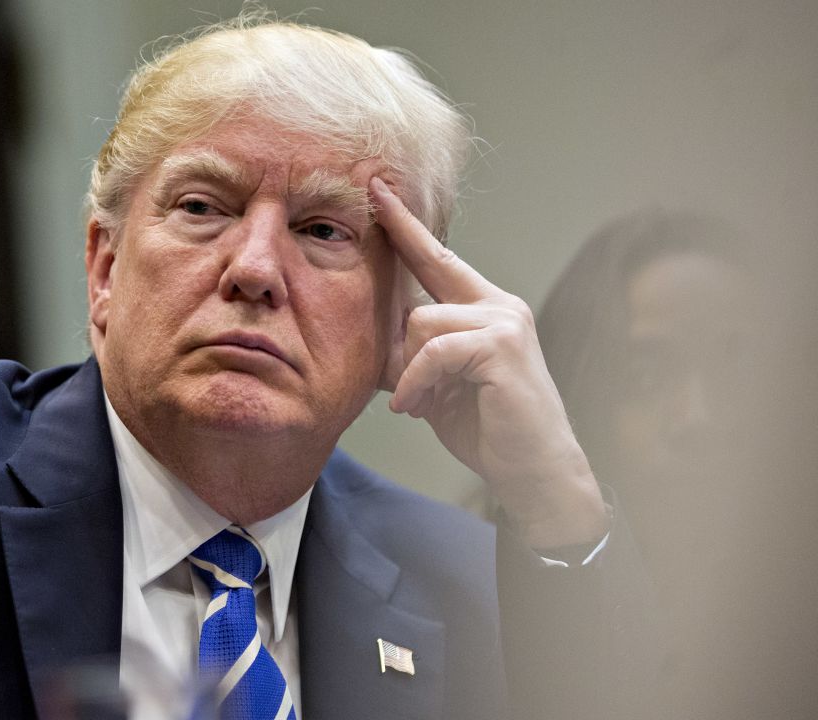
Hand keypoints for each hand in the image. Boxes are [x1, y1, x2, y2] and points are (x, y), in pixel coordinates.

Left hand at [370, 178, 607, 548]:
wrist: (532, 470)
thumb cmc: (486, 427)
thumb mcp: (437, 382)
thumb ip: (414, 349)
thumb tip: (372, 331)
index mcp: (485, 307)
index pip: (438, 257)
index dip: (406, 225)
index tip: (377, 190)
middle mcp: (499, 304)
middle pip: (422, 287)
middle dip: (400, 336)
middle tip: (405, 382)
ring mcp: (504, 321)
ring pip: (421, 320)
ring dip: (410, 371)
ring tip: (421, 403)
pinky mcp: (501, 345)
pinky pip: (434, 350)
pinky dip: (417, 382)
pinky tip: (417, 407)